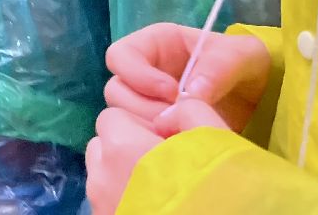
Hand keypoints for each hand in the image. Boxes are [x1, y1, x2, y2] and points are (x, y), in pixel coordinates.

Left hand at [87, 100, 231, 213]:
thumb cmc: (217, 197)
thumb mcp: (217, 145)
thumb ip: (191, 113)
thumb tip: (168, 112)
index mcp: (119, 148)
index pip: (114, 116)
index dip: (142, 126)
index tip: (169, 145)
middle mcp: (99, 177)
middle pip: (102, 145)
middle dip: (127, 149)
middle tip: (165, 168)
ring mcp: (100, 207)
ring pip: (102, 176)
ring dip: (122, 176)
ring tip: (160, 191)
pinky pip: (106, 202)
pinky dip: (123, 199)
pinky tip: (153, 208)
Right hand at [103, 22, 269, 132]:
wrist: (266, 100)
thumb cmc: (250, 66)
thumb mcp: (243, 55)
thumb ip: (218, 66)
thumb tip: (189, 94)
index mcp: (155, 46)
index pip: (120, 56)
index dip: (137, 74)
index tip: (171, 92)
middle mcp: (145, 74)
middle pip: (117, 90)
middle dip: (143, 108)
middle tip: (177, 120)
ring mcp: (150, 104)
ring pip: (124, 117)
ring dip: (148, 128)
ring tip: (182, 134)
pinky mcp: (159, 130)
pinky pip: (140, 138)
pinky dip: (156, 144)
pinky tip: (182, 147)